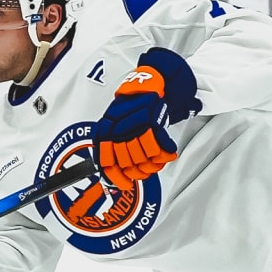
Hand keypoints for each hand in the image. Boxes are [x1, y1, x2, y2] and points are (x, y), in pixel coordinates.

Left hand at [92, 47, 201, 188]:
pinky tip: (166, 152)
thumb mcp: (113, 126)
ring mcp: (134, 125)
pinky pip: (159, 147)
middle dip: (138, 171)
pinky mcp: (152, 121)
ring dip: (151, 164)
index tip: (125, 184)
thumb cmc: (131, 108)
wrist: (148, 86)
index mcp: (105, 131)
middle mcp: (118, 128)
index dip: (117, 178)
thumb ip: (110, 149)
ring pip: (143, 158)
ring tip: (155, 162)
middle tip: (145, 170)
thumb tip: (109, 176)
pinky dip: (165, 153)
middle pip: (128, 163)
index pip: (107, 162)